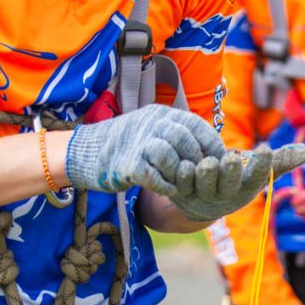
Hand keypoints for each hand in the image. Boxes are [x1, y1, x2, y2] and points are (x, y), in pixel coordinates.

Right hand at [63, 103, 225, 194]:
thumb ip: (177, 135)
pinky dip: (164, 186)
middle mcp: (150, 124)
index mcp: (161, 114)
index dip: (210, 144)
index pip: (195, 124)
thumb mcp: (153, 129)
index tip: (218, 161)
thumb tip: (208, 149)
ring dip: (180, 173)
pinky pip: (152, 176)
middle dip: (196, 160)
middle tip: (200, 177)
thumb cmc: (126, 144)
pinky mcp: (127, 164)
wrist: (87, 152)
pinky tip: (168, 190)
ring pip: (169, 155)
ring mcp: (137, 143)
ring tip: (182, 183)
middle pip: (183, 138)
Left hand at [168, 144, 304, 221]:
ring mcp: (202, 195)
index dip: (261, 165)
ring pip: (204, 183)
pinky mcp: (180, 192)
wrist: (199, 205)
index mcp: (246, 188)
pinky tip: (184, 164)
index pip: (257, 178)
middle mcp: (225, 195)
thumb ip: (279, 161)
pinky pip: (180, 181)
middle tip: (232, 159)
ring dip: (206, 172)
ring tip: (208, 162)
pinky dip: (182, 172)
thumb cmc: (234, 182)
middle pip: (229, 183)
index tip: (264, 148)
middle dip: (231, 171)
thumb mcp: (255, 172)